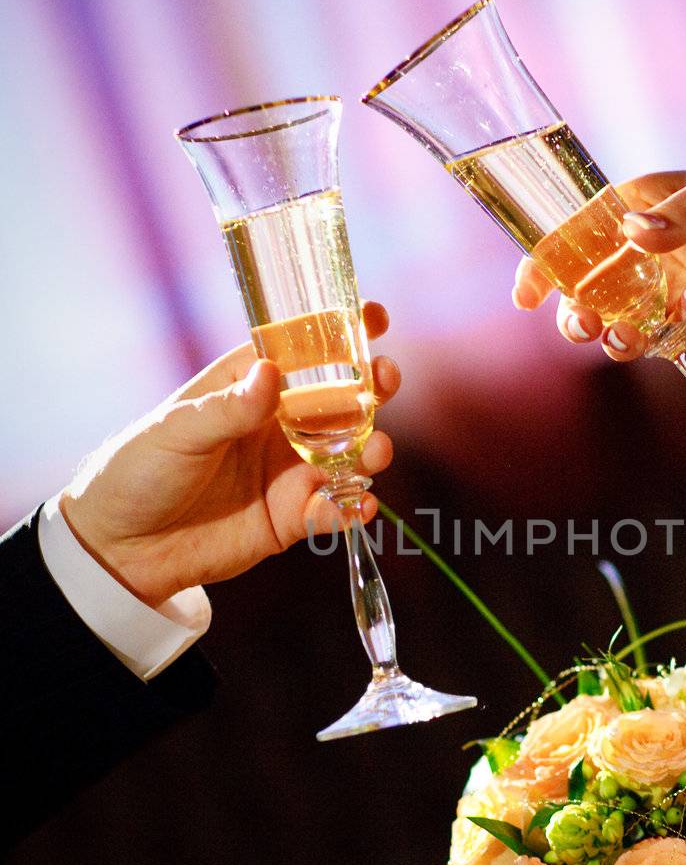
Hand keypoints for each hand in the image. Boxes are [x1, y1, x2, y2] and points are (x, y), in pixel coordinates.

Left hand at [61, 302, 400, 606]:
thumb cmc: (138, 470)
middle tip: (385, 381)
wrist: (121, 548)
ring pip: (351, 453)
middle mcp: (278, 424)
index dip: (341, 330)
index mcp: (248, 387)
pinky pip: (336, 509)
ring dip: (372, 449)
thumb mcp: (176, 431)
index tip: (373, 315)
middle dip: (373, 387)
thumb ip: (228, 408)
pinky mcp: (292, 517)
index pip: (303, 350)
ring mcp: (289, 471)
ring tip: (374, 453)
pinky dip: (353, 507)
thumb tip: (272, 373)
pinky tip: (356, 506)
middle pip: (342, 398)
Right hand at [513, 159, 685, 359]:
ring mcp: (670, 294)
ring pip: (618, 325)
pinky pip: (666, 341)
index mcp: (642, 209)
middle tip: (580, 322)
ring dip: (610, 336)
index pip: (577, 235)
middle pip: (587, 290)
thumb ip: (682, 213)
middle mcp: (648, 254)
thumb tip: (635, 234)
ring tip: (623, 337)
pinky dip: (670, 334)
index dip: (545, 262)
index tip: (527, 291)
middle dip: (573, 311)